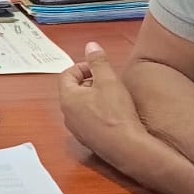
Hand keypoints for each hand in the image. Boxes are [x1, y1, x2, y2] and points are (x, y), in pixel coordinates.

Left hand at [58, 42, 143, 162]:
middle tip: (107, 80)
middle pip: (72, 91)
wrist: (127, 148)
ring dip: (93, 98)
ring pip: (80, 107)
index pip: (66, 75)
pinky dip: (96, 113)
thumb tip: (90, 46)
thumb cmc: (116, 113)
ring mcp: (76, 130)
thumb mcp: (109, 80)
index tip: (98, 67)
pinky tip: (113, 115)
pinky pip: (87, 121)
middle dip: (88, 82)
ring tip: (111, 96)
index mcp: (68, 98)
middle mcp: (67, 115)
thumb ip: (98, 61)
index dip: (82, 67)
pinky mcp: (88, 141)